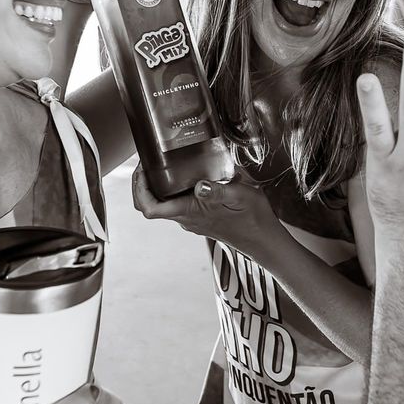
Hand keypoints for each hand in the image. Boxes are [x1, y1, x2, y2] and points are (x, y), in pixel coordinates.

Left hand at [132, 168, 277, 251]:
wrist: (265, 240)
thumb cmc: (255, 220)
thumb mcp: (241, 197)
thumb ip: (220, 190)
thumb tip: (201, 186)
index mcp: (191, 212)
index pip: (150, 209)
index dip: (139, 190)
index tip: (141, 170)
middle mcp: (186, 219)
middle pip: (150, 205)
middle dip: (141, 185)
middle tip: (146, 163)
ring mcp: (191, 220)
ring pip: (162, 205)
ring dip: (155, 187)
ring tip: (161, 164)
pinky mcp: (199, 218)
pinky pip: (176, 205)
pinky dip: (171, 190)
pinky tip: (185, 175)